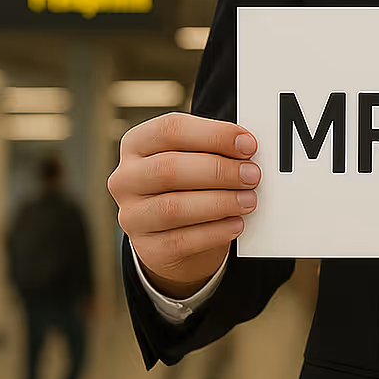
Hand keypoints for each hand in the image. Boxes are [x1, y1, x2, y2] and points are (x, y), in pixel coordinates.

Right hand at [107, 112, 260, 298]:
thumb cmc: (188, 186)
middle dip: (218, 171)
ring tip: (249, 200)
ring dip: (219, 202)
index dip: (213, 135)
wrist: (173, 237)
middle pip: (169, 168)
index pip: (170, 130)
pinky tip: (236, 224)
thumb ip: (213, 149)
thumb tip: (247, 147)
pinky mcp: (149, 248)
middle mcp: (126, 178)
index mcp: (136, 144)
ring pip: (174, 207)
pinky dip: (215, 231)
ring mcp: (133, 216)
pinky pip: (183, 240)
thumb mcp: (194, 160)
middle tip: (252, 175)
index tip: (248, 144)